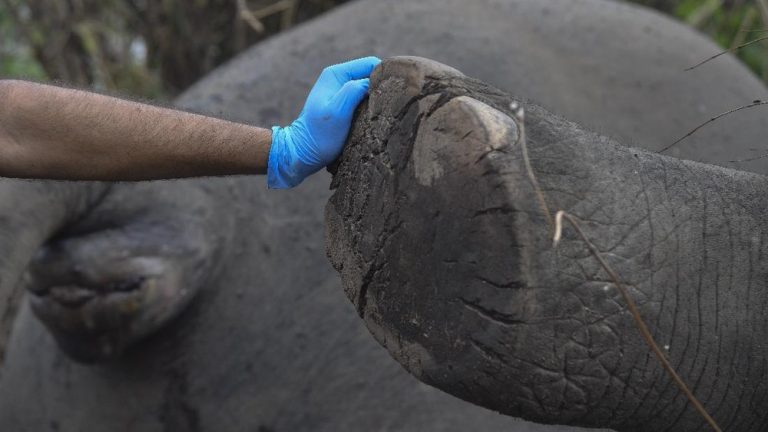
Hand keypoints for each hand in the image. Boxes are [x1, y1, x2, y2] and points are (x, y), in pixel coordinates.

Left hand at [267, 56, 380, 188]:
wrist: (303, 153)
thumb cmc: (319, 135)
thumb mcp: (337, 112)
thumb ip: (353, 91)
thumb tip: (373, 81)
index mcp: (336, 74)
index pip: (371, 63)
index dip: (384, 75)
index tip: (391, 93)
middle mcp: (339, 78)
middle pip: (372, 74)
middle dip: (382, 86)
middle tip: (389, 105)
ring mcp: (342, 91)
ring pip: (370, 87)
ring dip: (378, 97)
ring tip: (383, 113)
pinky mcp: (345, 104)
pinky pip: (365, 99)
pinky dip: (373, 105)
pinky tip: (376, 118)